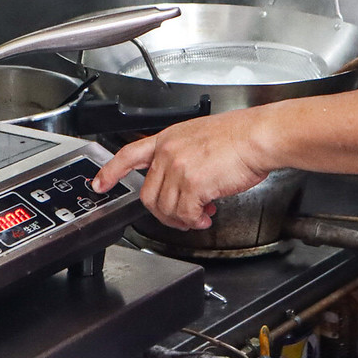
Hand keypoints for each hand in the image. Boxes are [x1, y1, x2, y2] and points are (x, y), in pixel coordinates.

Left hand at [90, 109, 277, 229]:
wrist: (257, 136)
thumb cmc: (239, 136)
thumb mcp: (199, 136)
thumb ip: (183, 156)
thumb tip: (182, 183)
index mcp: (168, 138)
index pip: (128, 154)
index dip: (111, 171)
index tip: (100, 184)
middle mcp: (168, 152)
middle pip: (147, 194)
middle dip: (162, 212)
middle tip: (181, 216)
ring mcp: (178, 167)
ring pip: (165, 208)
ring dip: (183, 219)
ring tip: (200, 216)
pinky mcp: (193, 184)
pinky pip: (185, 214)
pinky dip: (195, 221)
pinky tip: (207, 216)